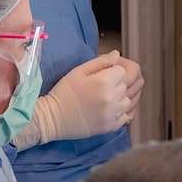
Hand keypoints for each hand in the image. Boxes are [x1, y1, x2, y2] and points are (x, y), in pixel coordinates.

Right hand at [13, 52, 141, 147]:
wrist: (53, 118)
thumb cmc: (64, 92)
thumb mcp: (78, 71)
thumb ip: (100, 61)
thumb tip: (117, 54)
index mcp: (104, 82)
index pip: (122, 71)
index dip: (112, 72)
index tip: (101, 76)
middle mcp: (112, 98)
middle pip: (125, 85)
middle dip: (116, 84)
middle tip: (99, 88)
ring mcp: (113, 114)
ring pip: (128, 101)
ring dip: (119, 98)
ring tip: (104, 99)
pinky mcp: (111, 127)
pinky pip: (126, 116)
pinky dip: (120, 112)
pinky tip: (107, 110)